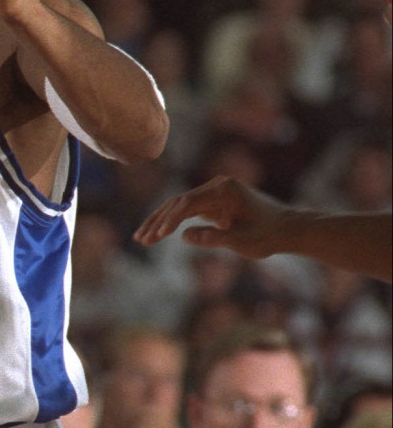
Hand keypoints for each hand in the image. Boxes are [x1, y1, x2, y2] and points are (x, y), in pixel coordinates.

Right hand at [133, 177, 298, 256]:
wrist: (287, 229)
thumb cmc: (268, 235)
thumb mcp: (242, 241)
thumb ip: (213, 238)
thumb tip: (183, 236)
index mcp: (225, 190)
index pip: (188, 203)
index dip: (170, 220)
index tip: (158, 236)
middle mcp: (217, 186)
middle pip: (178, 201)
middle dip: (158, 221)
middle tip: (140, 240)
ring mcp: (214, 193)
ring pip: (178, 205)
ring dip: (160, 221)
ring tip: (141, 239)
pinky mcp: (213, 202)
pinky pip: (186, 210)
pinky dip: (171, 222)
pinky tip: (157, 234)